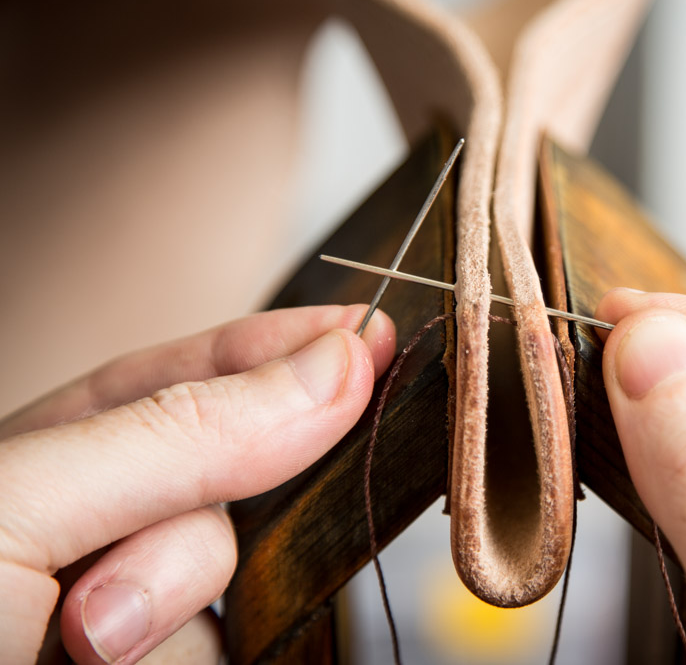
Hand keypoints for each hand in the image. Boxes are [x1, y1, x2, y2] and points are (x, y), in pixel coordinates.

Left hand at [0, 305, 394, 663]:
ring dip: (178, 602)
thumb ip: (179, 432)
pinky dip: (194, 653)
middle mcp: (96, 531)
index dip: (280, 348)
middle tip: (117, 566)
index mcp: (44, 458)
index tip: (366, 335)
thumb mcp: (15, 507)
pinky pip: (241, 646)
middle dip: (194, 513)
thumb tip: (335, 366)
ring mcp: (136, 615)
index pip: (189, 373)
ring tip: (83, 648)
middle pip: (232, 479)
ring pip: (241, 575)